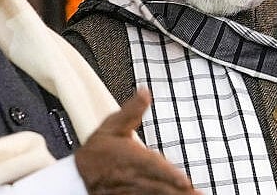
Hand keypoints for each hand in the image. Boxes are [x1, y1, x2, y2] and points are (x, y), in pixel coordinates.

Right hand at [75, 89, 200, 193]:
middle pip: (158, 186)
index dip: (168, 174)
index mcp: (130, 156)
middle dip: (178, 191)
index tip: (185, 181)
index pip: (152, 166)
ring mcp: (132, 191)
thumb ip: (131, 111)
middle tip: (197, 194)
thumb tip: (145, 92)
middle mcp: (133, 176)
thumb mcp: (112, 126)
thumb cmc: (98, 150)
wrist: (79, 175)